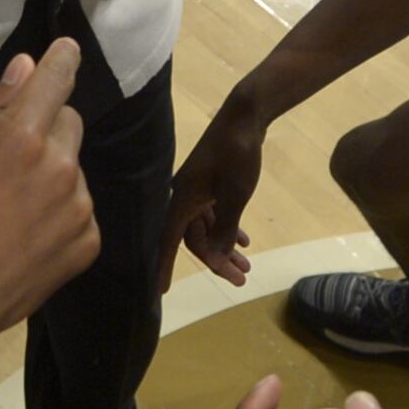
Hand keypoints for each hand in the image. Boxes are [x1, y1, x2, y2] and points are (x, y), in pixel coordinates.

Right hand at [0, 40, 98, 344]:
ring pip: (74, 168)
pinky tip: (25, 236)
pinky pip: (80, 210)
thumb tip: (27, 68)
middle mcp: (61, 168)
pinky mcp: (88, 243)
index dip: (61, 60)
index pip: (56, 80)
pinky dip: (60, 214)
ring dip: (53, 174)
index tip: (66, 50)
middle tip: (7, 159)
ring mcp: (79, 209)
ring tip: (10, 209)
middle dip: (45, 129)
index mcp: (21, 139)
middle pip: (68, 123)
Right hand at [163, 98, 263, 288]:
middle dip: (217, 261)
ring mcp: (197, 190)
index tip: (161, 290)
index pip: (169, 241)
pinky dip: (227, 228)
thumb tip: (214, 259)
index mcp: (183, 200)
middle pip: (195, 239)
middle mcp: (184, 197)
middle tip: (241, 280)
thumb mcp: (234, 196)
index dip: (165, 266)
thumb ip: (223, 228)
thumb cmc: (237, 155)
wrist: (244, 117)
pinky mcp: (209, 184)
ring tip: (246, 267)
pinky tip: (243, 241)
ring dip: (225, 247)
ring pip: (206, 229)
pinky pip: (214, 214)